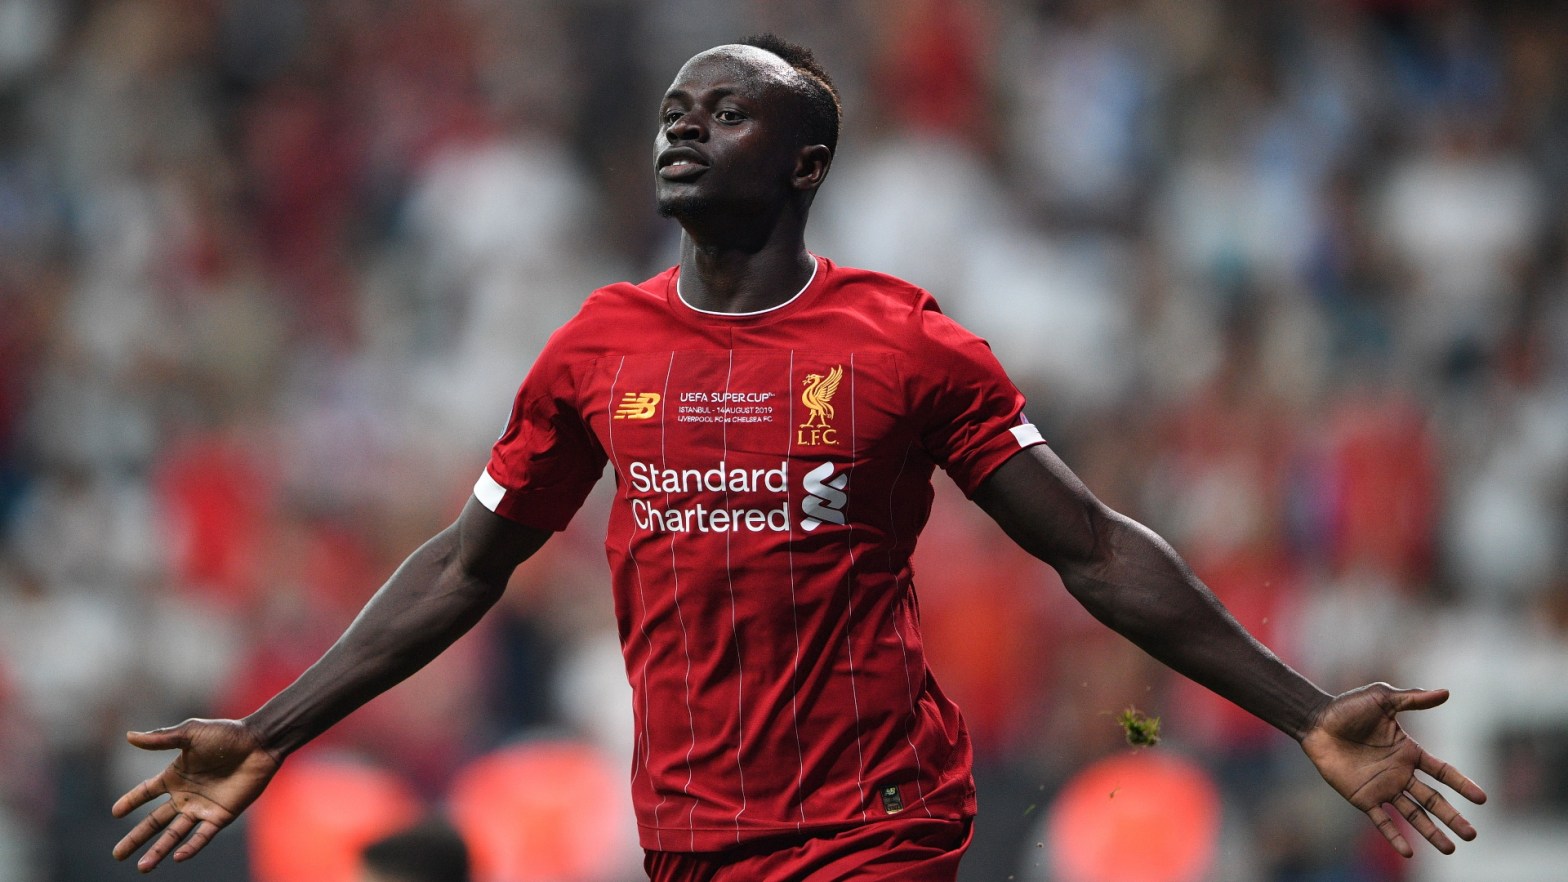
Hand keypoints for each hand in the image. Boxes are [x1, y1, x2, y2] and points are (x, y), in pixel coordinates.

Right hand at [111, 719, 280, 872]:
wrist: (259, 743)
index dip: (131, 801)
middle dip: (136, 838)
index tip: (115, 812)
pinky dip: (191, 847)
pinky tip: (177, 857)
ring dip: (159, 851)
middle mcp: (185, 796)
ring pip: (175, 834)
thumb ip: (161, 738)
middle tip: (118, 855)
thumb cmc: (227, 734)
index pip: (146, 792)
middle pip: (155, 821)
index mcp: (175, 776)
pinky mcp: (221, 816)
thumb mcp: (191, 733)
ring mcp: (202, 808)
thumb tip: (128, 736)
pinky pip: (203, 836)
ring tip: (142, 868)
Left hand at [1300, 683, 1485, 857]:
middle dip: (1453, 817)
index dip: (1462, 784)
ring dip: (1431, 832)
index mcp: (1408, 752)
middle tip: (1473, 835)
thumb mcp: (1382, 699)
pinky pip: (1382, 820)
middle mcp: (1400, 773)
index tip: (1482, 798)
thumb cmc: (1347, 708)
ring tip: (1450, 849)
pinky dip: (1394, 836)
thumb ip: (1413, 699)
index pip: (1442, 772)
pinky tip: (1408, 852)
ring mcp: (1382, 787)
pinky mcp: (1363, 797)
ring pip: (1413, 814)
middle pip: (1433, 800)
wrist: (1315, 722)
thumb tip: (1446, 693)